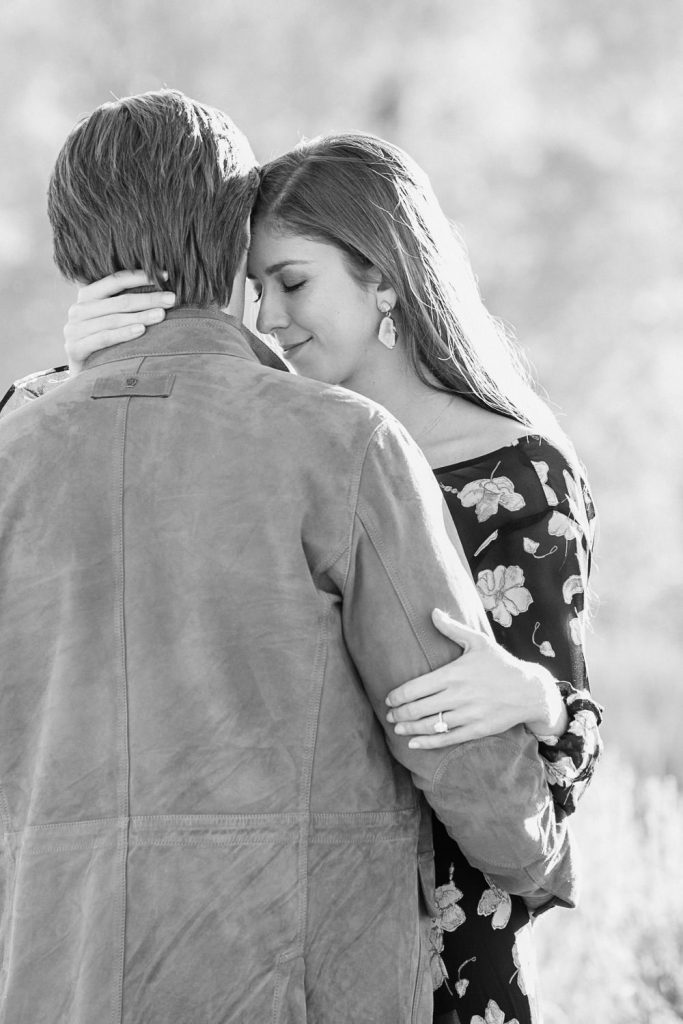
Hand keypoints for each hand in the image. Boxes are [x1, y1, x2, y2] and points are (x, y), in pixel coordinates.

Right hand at [64, 270, 175, 373]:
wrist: (83, 377)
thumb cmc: (105, 345)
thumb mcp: (111, 320)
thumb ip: (125, 304)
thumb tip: (163, 290)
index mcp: (86, 296)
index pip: (115, 280)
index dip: (140, 277)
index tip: (165, 275)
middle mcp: (77, 310)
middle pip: (119, 301)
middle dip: (148, 299)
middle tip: (172, 299)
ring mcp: (73, 330)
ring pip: (114, 319)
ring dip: (141, 316)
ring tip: (162, 314)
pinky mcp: (74, 349)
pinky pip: (104, 338)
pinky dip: (124, 334)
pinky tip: (141, 330)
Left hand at [385, 608, 567, 748]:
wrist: (529, 690)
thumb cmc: (500, 664)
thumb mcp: (478, 642)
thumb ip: (452, 629)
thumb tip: (432, 612)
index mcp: (454, 674)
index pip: (416, 687)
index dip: (398, 695)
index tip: (389, 698)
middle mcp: (458, 695)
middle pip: (419, 708)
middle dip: (399, 713)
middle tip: (389, 714)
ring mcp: (468, 714)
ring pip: (430, 725)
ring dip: (409, 728)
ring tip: (396, 727)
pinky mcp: (476, 730)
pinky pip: (447, 738)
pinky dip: (428, 742)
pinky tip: (414, 743)